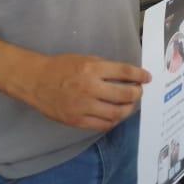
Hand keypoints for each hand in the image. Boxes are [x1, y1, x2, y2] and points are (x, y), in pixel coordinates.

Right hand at [18, 53, 149, 131]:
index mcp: (92, 68)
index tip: (147, 78)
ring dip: (128, 109)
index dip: (139, 75)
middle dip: (137, 94)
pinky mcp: (77, 121)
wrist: (36, 81)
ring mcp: (83, 107)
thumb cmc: (61, 67)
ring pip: (116, 113)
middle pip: (124, 94)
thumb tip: (126, 76)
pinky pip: (102, 125)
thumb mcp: (84, 59)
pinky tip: (115, 115)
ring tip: (130, 105)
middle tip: (138, 92)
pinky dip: (113, 121)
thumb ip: (104, 68)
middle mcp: (90, 88)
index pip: (124, 72)